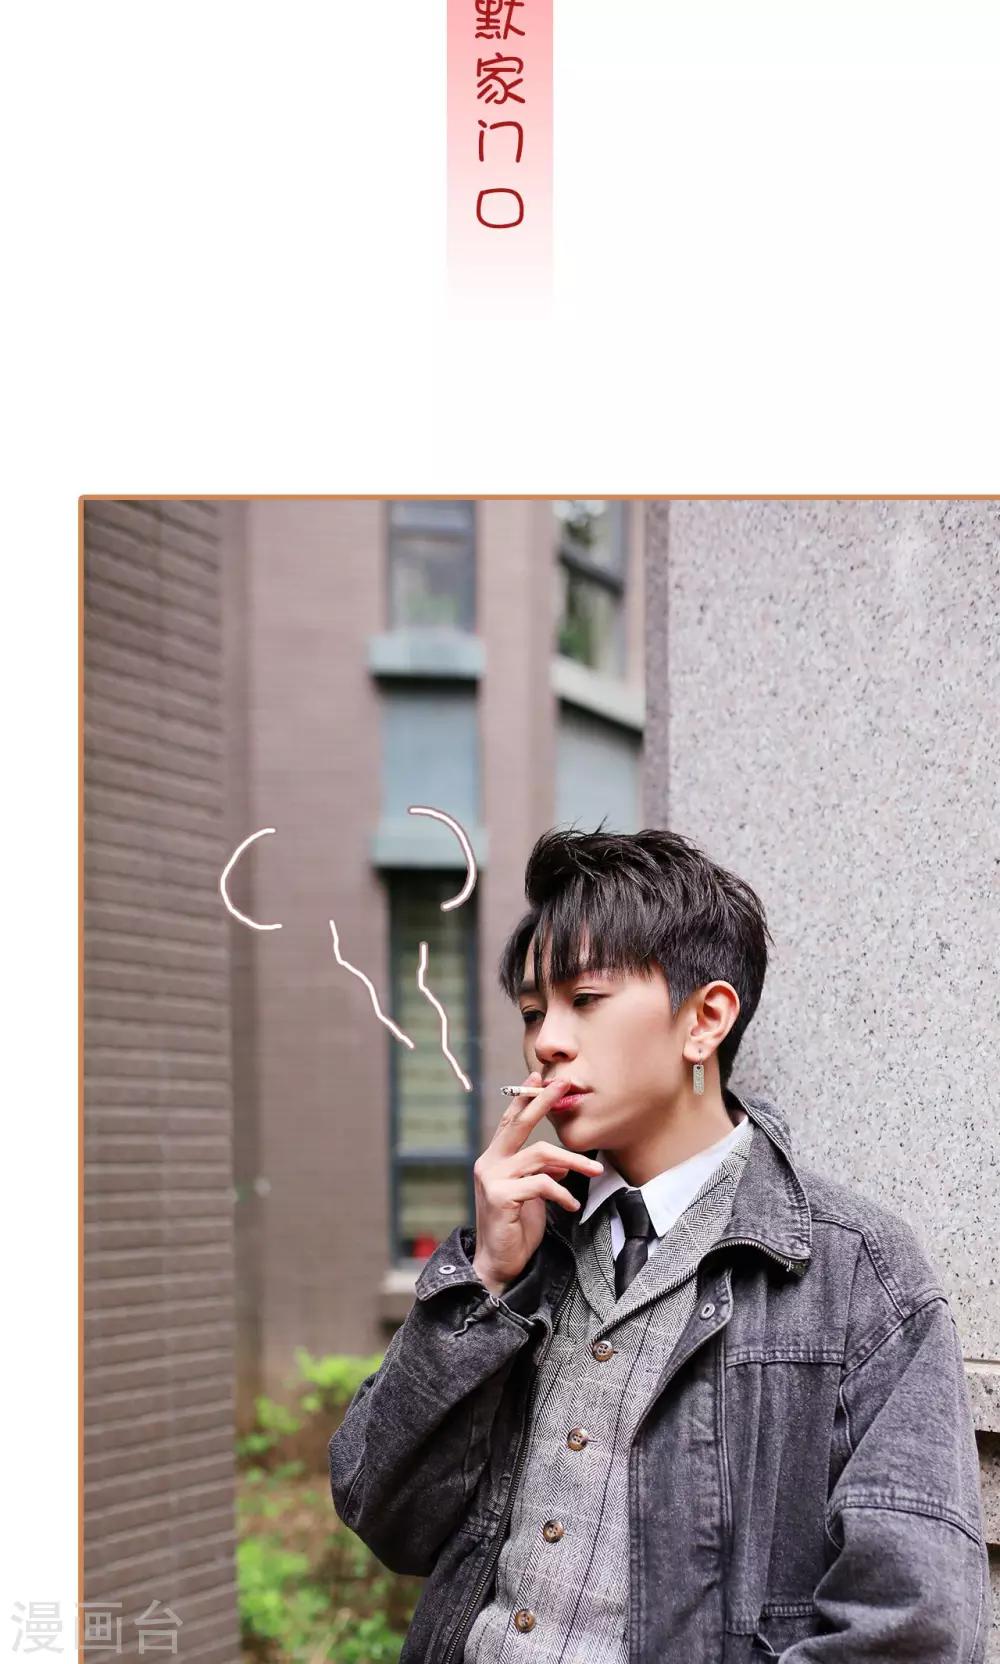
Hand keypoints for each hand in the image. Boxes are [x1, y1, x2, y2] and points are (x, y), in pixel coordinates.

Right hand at [471, 1070, 603, 1292]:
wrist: (499, 1264)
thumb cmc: (515, 1228)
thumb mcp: (531, 1195)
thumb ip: (541, 1174)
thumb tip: (563, 1164)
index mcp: (494, 1160)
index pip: (509, 1122)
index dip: (523, 1098)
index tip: (537, 1077)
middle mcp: (489, 1164)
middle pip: (518, 1125)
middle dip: (542, 1102)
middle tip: (564, 1085)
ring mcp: (492, 1179)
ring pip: (540, 1155)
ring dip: (573, 1161)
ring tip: (594, 1171)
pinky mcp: (501, 1197)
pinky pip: (542, 1184)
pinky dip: (563, 1192)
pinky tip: (571, 1204)